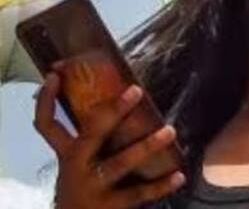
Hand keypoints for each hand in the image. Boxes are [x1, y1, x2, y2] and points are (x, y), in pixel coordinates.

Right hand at [33, 73, 185, 208]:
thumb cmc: (81, 184)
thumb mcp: (77, 162)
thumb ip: (89, 136)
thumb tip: (112, 98)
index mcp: (67, 153)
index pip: (47, 125)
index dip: (46, 100)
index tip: (54, 75)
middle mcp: (75, 167)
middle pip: (90, 135)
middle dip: (112, 112)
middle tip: (136, 90)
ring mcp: (92, 186)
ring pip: (119, 163)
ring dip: (146, 146)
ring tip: (170, 130)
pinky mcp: (110, 206)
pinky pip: (137, 194)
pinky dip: (160, 185)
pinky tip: (179, 175)